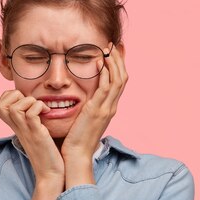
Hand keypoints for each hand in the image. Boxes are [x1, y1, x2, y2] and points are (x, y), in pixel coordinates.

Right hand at [0, 90, 64, 186]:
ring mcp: (26, 132)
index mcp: (15, 127)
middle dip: (16, 96)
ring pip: (14, 108)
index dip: (9, 96)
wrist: (51, 173)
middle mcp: (17, 128)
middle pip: (0, 105)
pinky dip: (39, 107)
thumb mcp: (34, 132)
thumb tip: (34, 105)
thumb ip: (30, 119)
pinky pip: (30, 114)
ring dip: (29, 101)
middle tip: (31, 103)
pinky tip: (47, 112)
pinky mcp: (36, 135)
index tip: (25, 100)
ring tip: (41, 108)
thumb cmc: (47, 153)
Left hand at [61, 43, 127, 176]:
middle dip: (119, 59)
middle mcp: (111, 107)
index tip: (116, 51)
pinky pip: (104, 87)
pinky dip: (104, 73)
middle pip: (122, 78)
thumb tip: (84, 97)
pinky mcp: (96, 110)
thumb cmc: (77, 140)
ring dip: (113, 62)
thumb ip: (88, 107)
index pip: (119, 82)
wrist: (77, 155)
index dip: (119, 66)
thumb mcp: (85, 120)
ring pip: (117, 80)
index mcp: (109, 108)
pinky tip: (99, 62)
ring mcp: (106, 108)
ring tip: (108, 48)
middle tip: (114, 44)